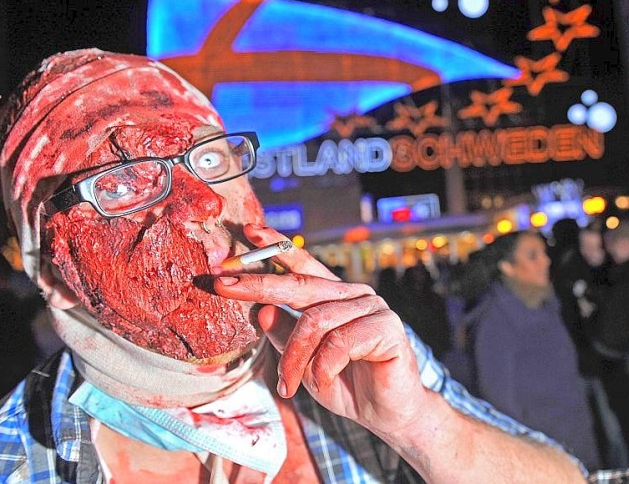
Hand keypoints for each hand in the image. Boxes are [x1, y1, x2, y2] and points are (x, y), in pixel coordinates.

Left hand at [213, 224, 429, 437]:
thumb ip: (285, 334)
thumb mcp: (303, 361)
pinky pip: (339, 342)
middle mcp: (354, 295)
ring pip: (315, 321)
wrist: (385, 414)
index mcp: (334, 296)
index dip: (277, 247)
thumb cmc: (344, 384)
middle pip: (302, 283)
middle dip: (259, 284)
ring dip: (293, 357)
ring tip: (287, 385)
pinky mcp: (387, 327)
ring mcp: (373, 307)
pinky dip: (322, 366)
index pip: (304, 264)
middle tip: (223, 285)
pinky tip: (321, 381)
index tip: (250, 232)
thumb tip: (261, 311)